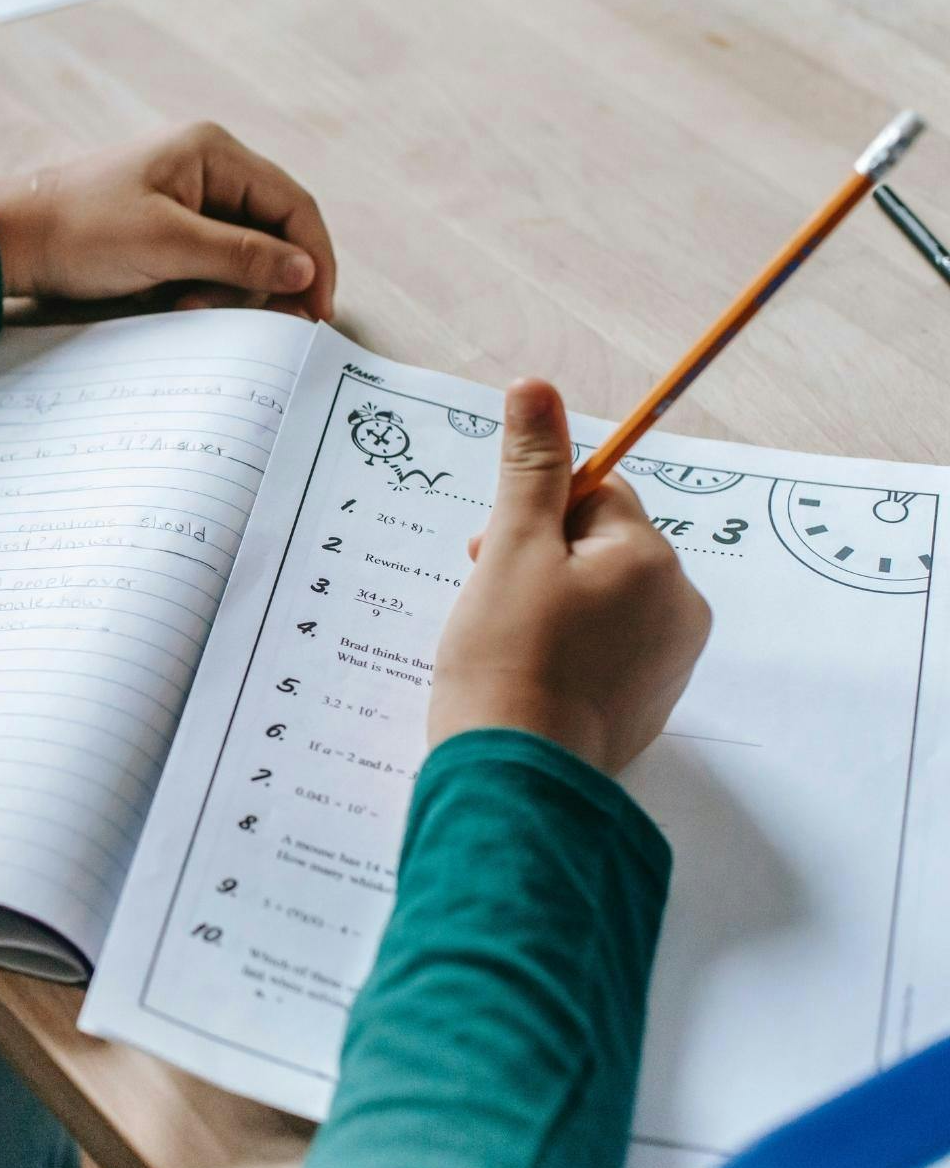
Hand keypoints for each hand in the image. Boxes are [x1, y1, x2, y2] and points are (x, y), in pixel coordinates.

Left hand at [0, 123, 335, 319]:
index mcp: (214, 152)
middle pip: (274, 231)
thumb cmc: (80, 230)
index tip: (317, 310)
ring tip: (191, 306)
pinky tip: (180, 304)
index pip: (293, 205)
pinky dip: (208, 291)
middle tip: (264, 324)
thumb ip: (240, 256)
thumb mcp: (167, 244)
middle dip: (268, 279)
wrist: (12, 241)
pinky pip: (214, 265)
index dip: (314, 259)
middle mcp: (210, 168)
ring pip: (245, 254)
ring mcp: (190, 199)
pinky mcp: (171, 230)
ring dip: (232, 290)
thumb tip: (305, 271)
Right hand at [427, 380, 711, 775]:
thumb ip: (528, 469)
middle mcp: (679, 606)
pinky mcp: (649, 705)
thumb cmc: (505, 660)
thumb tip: (534, 387)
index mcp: (651, 560)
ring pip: (601, 598)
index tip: (488, 550)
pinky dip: (567, 651)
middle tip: (488, 600)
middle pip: (601, 547)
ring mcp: (670, 663)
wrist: (514, 780)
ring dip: (552, 603)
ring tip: (503, 641)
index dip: (533, 513)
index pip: (595, 494)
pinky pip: (608, 649)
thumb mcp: (509, 550)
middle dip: (540, 559)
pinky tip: (529, 675)